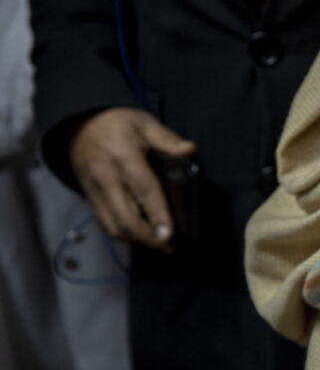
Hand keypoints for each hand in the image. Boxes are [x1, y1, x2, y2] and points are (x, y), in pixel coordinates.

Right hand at [68, 107, 194, 251]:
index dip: (157, 214)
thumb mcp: (144, 122)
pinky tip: (141, 237)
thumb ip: (167, 138)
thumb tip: (190, 150)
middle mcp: (106, 178)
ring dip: (136, 240)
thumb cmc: (118, 123)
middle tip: (170, 247)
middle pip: (125, 217)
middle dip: (148, 238)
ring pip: (113, 226)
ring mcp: (95, 191)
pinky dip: (123, 234)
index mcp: (123, 157)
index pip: (143, 190)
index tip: (169, 234)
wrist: (78, 125)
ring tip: (160, 245)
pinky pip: (105, 223)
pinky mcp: (89, 199)